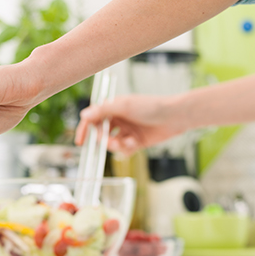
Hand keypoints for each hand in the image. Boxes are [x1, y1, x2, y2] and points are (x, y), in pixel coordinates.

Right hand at [74, 94, 188, 155]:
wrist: (174, 117)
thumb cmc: (151, 106)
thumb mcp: (124, 106)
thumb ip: (102, 111)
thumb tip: (84, 115)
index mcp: (112, 107)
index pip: (92, 118)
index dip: (84, 129)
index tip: (80, 141)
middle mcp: (117, 119)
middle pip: (100, 134)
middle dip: (104, 140)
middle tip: (111, 141)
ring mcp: (126, 131)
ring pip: (111, 144)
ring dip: (117, 145)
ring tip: (128, 142)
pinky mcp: (135, 141)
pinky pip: (123, 150)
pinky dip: (127, 148)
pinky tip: (136, 143)